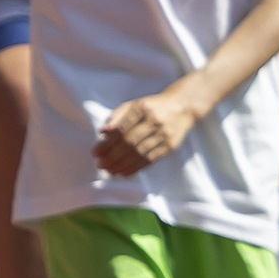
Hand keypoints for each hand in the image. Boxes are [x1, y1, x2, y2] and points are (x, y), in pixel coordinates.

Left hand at [93, 82, 209, 177]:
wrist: (182, 107)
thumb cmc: (152, 107)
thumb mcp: (134, 105)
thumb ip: (117, 116)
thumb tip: (102, 132)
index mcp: (142, 108)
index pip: (121, 129)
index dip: (107, 143)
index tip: (96, 153)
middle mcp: (154, 121)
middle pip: (130, 143)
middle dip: (112, 156)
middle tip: (100, 165)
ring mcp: (164, 134)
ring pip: (140, 153)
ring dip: (122, 164)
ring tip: (110, 171)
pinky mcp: (171, 145)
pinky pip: (152, 159)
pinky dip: (137, 167)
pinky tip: (125, 172)